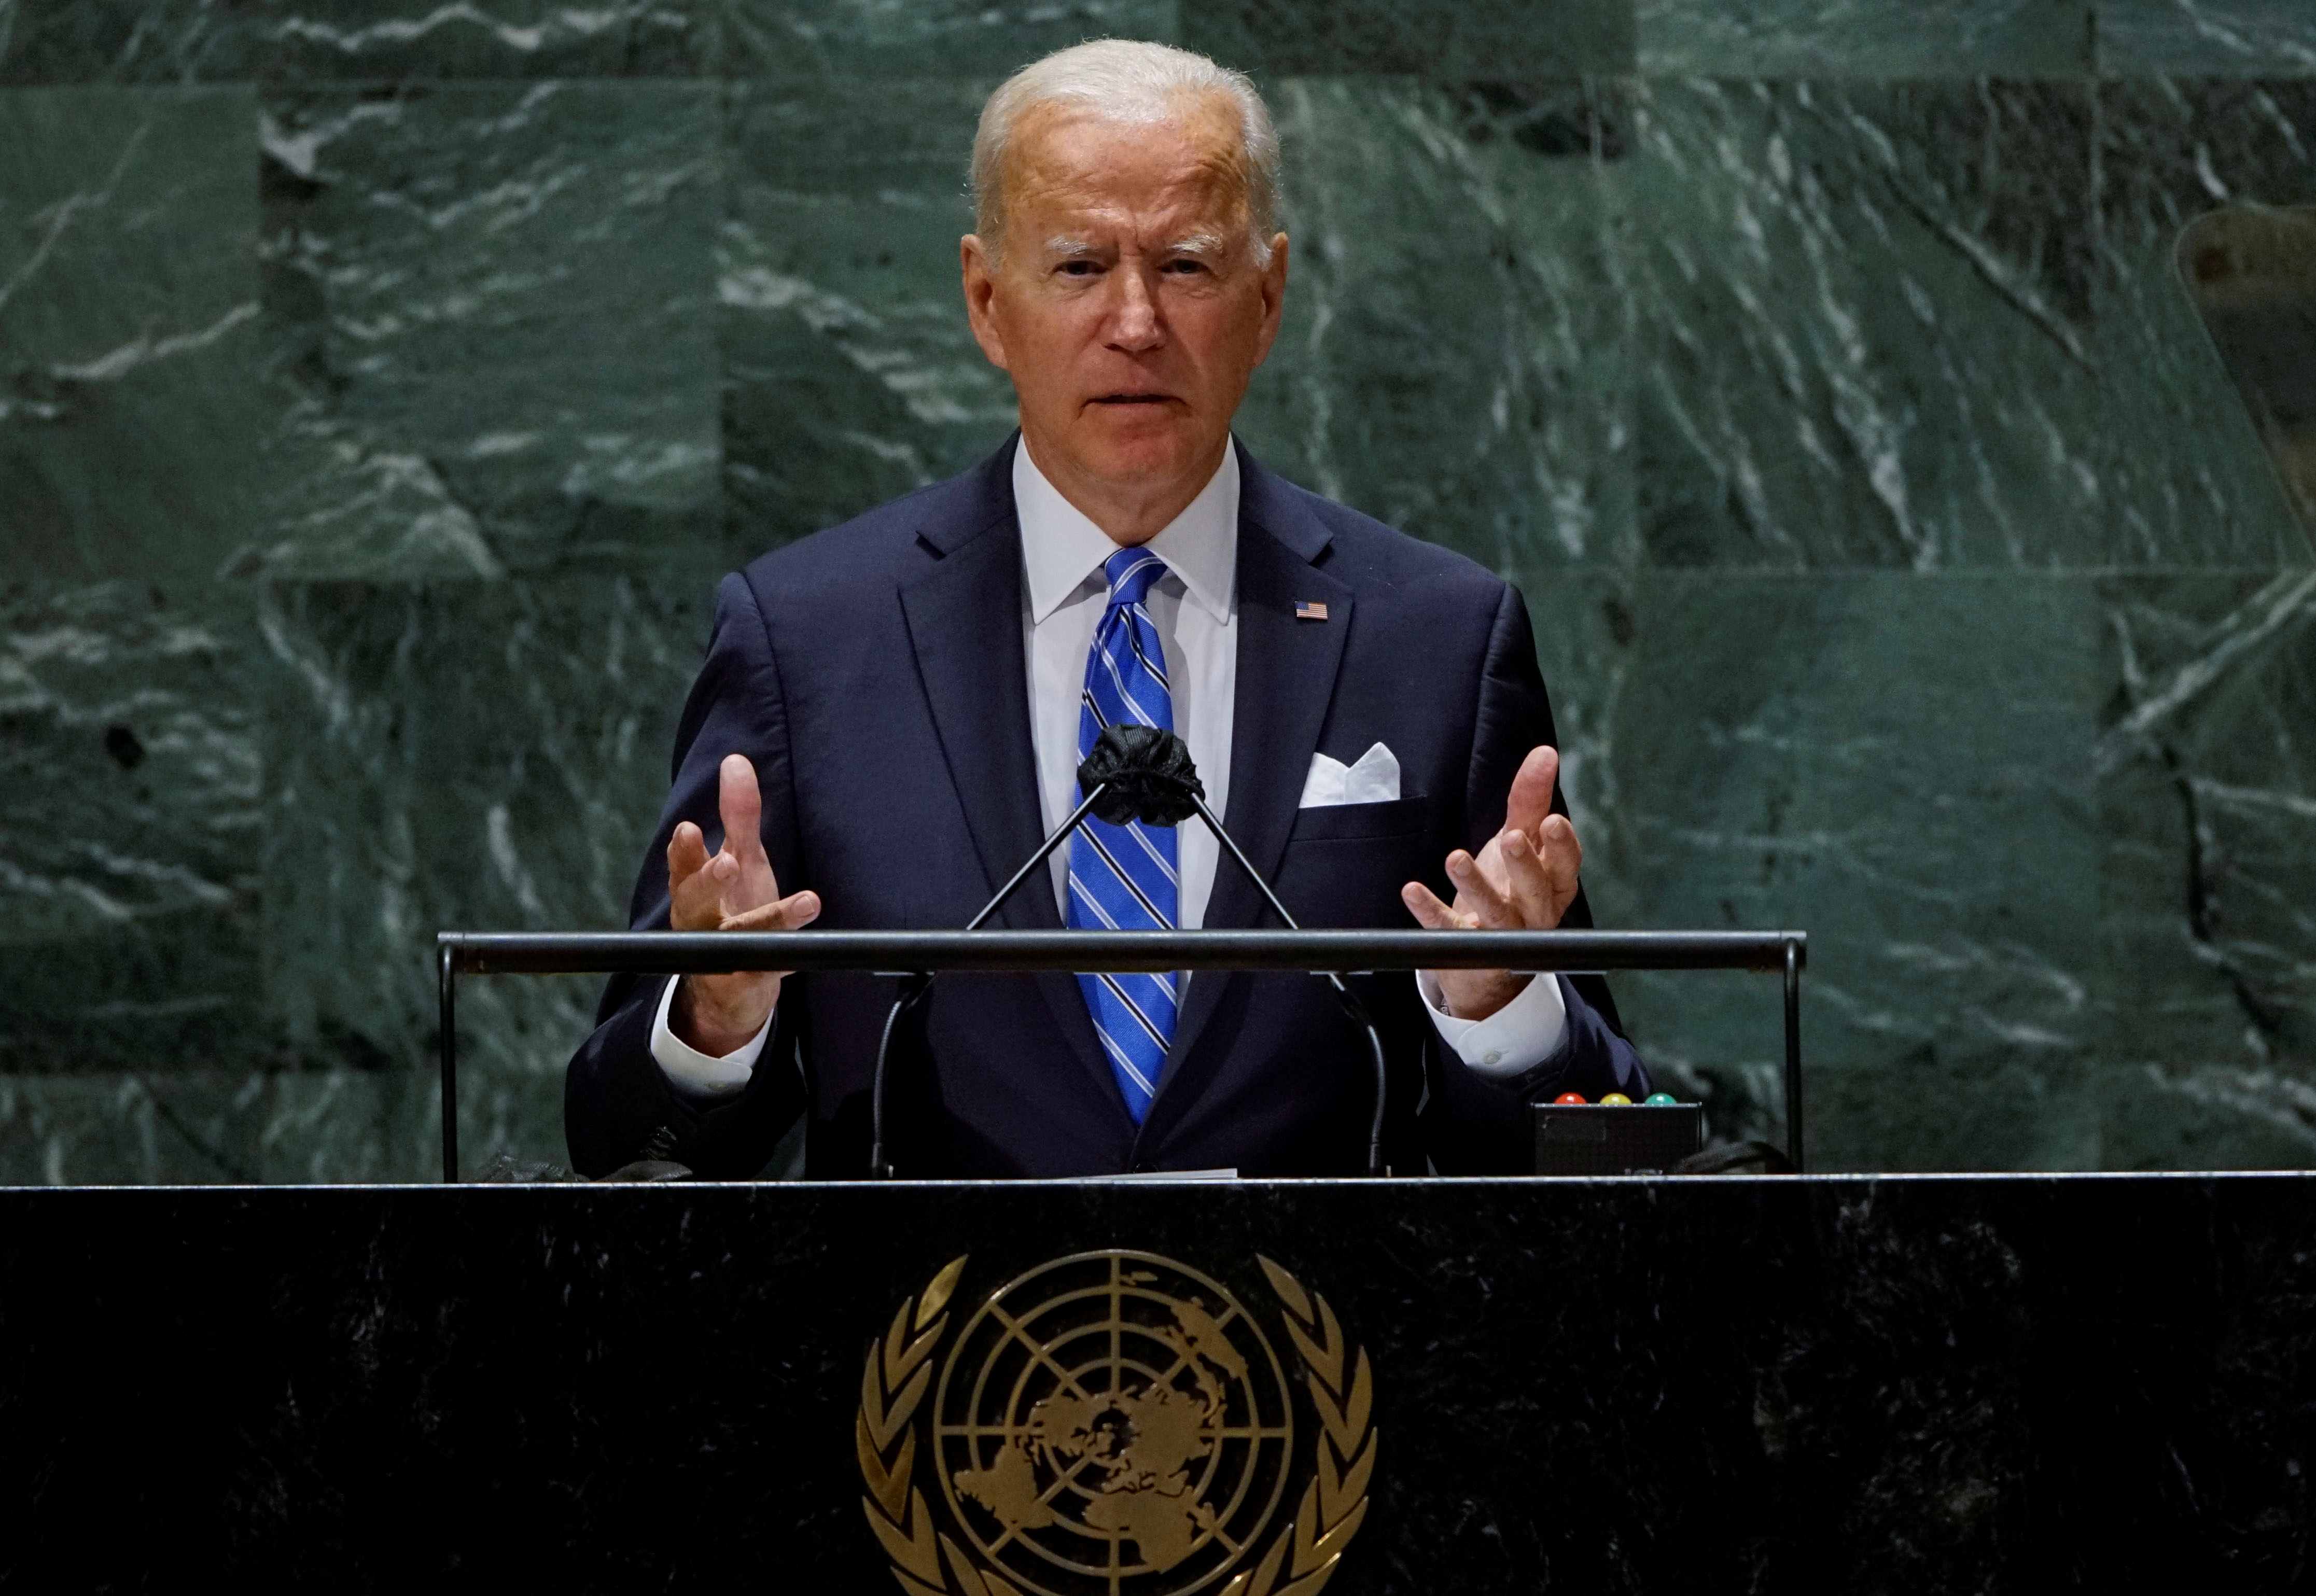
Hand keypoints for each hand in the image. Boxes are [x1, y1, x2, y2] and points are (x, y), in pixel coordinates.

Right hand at [667, 754, 820, 1054]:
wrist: (731, 986)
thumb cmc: (733, 908)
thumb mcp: (741, 859)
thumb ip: (738, 815)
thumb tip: (736, 761)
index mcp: (693, 887)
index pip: (682, 864)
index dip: (684, 850)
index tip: (690, 828)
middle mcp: (700, 921)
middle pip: (693, 901)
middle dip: (707, 881)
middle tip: (727, 863)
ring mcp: (721, 954)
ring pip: (736, 938)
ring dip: (769, 920)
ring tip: (806, 902)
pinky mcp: (747, 981)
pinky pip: (765, 971)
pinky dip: (784, 961)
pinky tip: (804, 952)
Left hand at [1401, 744, 1580, 1021]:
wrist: (1488, 962)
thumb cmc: (1510, 888)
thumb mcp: (1520, 842)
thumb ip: (1530, 801)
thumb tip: (1544, 753)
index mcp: (1553, 886)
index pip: (1565, 866)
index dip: (1561, 847)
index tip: (1553, 820)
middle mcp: (1534, 912)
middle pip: (1535, 889)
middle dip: (1524, 864)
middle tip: (1512, 838)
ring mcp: (1501, 936)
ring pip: (1494, 912)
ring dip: (1476, 886)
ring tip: (1455, 859)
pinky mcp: (1467, 951)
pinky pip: (1449, 932)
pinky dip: (1431, 912)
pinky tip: (1412, 891)